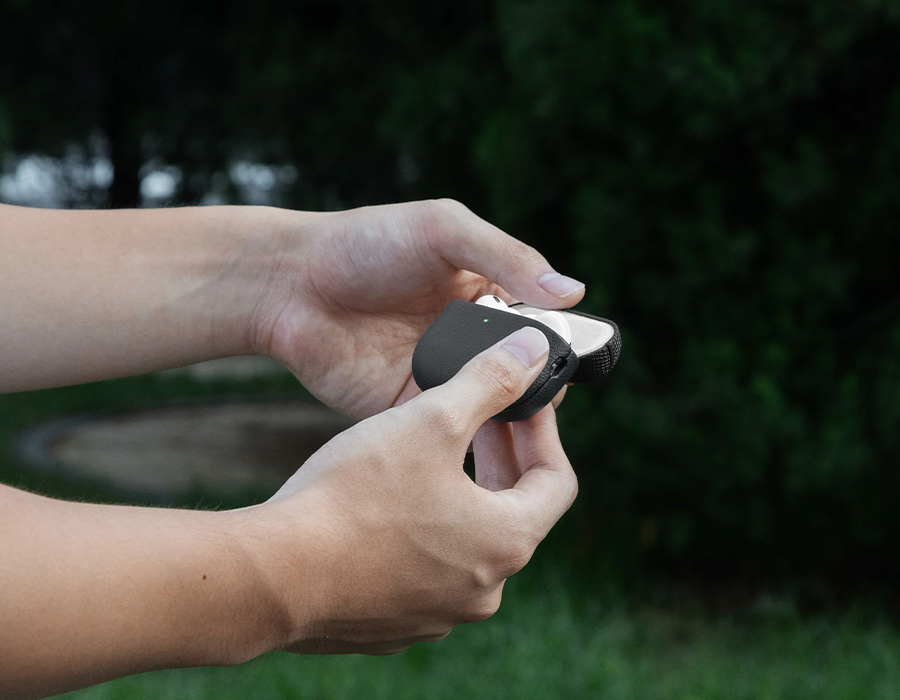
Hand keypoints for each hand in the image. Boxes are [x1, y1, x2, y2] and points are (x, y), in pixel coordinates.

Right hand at [238, 327, 577, 653]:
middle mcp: (483, 590)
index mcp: (506, 542)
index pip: (556, 480)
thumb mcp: (431, 421)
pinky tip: (387, 501)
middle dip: (498, 457)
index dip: (543, 431)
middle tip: (478, 416)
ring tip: (430, 451)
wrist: (272, 574)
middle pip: (512, 511)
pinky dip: (420, 531)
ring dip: (459, 493)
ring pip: (466, 541)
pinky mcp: (393, 625)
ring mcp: (438, 614)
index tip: (521, 400)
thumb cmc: (356, 495)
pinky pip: (423, 569)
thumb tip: (531, 351)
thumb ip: (489, 381)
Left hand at [254, 199, 584, 417]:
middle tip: (540, 393)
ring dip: (504, 412)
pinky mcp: (405, 408)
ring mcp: (437, 376)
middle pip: (519, 372)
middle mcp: (466, 339)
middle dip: (534, 384)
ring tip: (512, 415)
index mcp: (485, 294)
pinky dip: (463, 430)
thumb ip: (508, 257)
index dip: (555, 344)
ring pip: (488, 405)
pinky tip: (472, 429)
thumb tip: (573, 293)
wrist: (289, 283)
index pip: (539, 326)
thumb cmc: (366, 243)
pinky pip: (445, 426)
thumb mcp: (444, 231)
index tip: (565, 360)